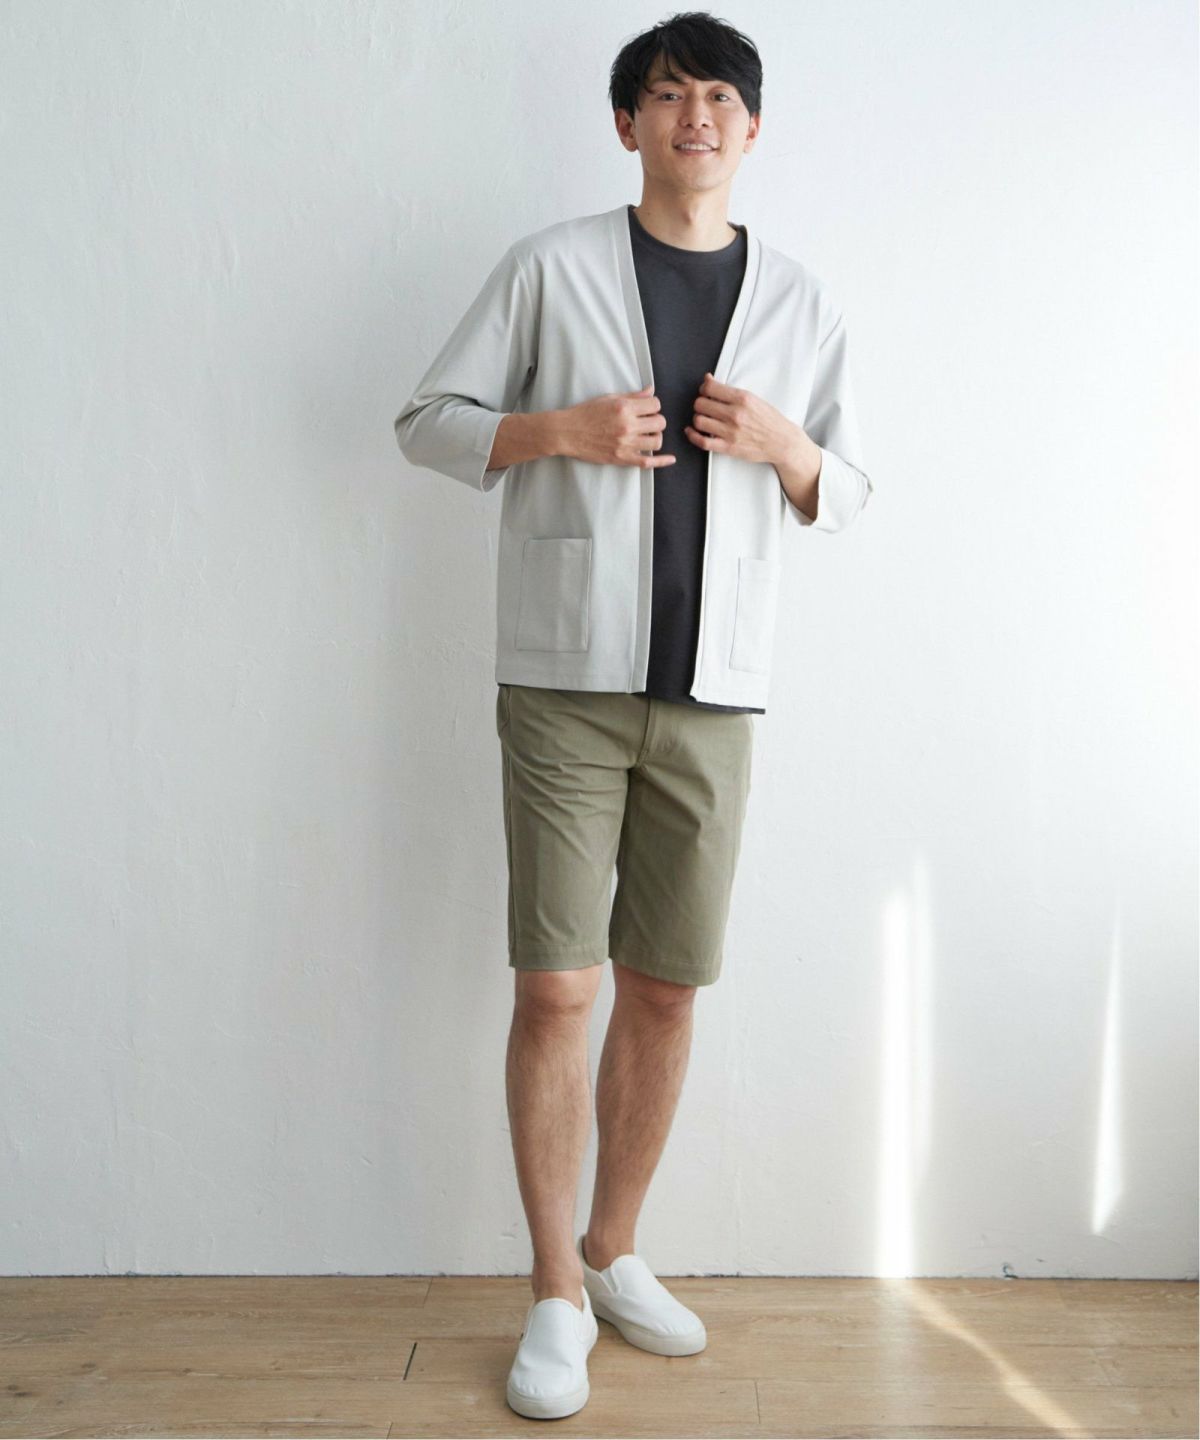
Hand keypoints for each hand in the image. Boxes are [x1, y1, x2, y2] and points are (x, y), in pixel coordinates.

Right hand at [557, 384, 677, 468]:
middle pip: (660, 422)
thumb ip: (632, 396)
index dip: (653, 405)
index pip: (655, 404)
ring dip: (655, 436)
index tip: (647, 409)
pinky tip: (670, 459)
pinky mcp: (622, 458)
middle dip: (656, 420)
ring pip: (657, 441)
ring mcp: (625, 443)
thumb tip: (651, 390)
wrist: (567, 432)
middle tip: (647, 422)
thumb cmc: (586, 413)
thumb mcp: (609, 398)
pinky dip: (661, 461)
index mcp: (624, 407)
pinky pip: (647, 462)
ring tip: (647, 435)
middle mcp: (627, 425)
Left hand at [685, 372, 801, 467]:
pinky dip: (692, 436)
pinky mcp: (728, 447)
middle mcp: (735, 414)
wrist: (782, 442)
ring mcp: (731, 432)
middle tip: (704, 407)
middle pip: (700, 404)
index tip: (705, 392)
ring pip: (698, 421)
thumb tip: (708, 379)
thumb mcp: (753, 398)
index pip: (709, 388)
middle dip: (699, 404)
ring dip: (697, 419)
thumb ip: (729, 390)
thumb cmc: (769, 420)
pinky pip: (702, 442)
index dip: (703, 389)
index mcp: (742, 398)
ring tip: (703, 419)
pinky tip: (692, 431)